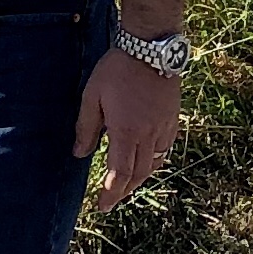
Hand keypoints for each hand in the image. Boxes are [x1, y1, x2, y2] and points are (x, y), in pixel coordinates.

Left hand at [79, 47, 181, 211]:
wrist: (152, 47)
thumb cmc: (117, 70)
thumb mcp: (92, 97)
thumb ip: (86, 128)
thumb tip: (80, 154)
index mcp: (126, 132)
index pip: (120, 174)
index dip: (112, 193)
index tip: (103, 205)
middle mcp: (148, 135)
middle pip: (139, 174)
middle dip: (124, 191)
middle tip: (112, 200)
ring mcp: (163, 127)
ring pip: (155, 163)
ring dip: (140, 177)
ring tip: (127, 184)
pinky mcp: (172, 118)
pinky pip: (166, 148)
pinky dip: (155, 160)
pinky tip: (148, 160)